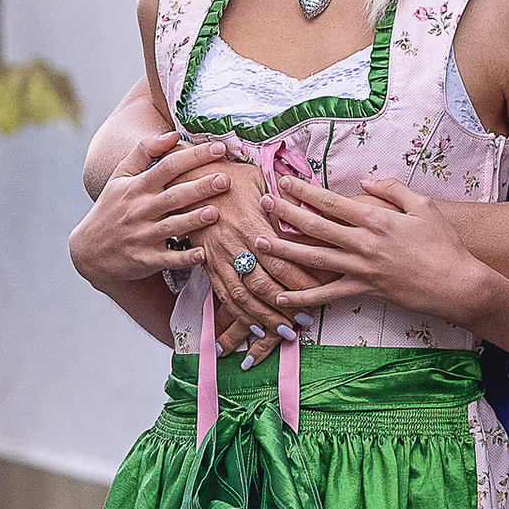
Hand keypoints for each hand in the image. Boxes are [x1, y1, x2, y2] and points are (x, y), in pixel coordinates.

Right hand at [70, 134, 230, 294]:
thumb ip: (144, 152)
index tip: (218, 148)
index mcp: (137, 187)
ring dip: (194, 220)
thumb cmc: (111, 208)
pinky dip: (185, 258)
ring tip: (216, 213)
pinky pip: (168, 259)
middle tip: (225, 179)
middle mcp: (140, 210)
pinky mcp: (145, 259)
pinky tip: (203, 254)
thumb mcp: (120, 177)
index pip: (168, 166)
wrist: (89, 250)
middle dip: (200, 187)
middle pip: (174, 196)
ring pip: (172, 227)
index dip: (193, 156)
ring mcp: (142, 236)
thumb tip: (172, 134)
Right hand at [196, 164, 317, 354]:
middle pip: (262, 284)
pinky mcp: (208, 265)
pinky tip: (254, 327)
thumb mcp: (259, 178)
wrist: (187, 179)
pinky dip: (239, 315)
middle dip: (285, 307)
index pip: (280, 261)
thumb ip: (283, 198)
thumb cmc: (228, 176)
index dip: (300, 281)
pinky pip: (223, 295)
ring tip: (285, 331)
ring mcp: (218, 258)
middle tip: (306, 321)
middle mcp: (233, 246)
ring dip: (264, 317)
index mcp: (250, 224)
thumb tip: (312, 208)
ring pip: (242, 296)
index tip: (321, 295)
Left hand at [267, 175, 483, 322]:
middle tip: (262, 203)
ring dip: (284, 250)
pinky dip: (303, 299)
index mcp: (375, 219)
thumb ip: (394, 189)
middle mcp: (363, 242)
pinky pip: (327, 295)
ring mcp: (361, 268)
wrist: (455, 284)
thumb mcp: (423, 206)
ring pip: (313, 258)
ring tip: (258, 243)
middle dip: (285, 213)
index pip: (331, 201)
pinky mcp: (364, 290)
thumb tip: (368, 182)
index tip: (284, 181)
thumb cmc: (444, 244)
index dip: (304, 190)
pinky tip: (282, 298)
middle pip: (315, 225)